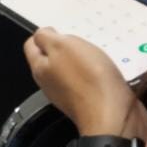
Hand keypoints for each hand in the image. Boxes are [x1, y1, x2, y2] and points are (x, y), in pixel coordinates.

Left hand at [24, 28, 146, 136]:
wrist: (114, 116)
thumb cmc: (89, 78)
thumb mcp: (62, 46)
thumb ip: (47, 37)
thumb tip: (42, 34)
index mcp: (40, 68)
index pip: (32, 45)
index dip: (44, 34)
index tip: (60, 31)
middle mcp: (50, 82)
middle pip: (52, 57)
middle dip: (65, 46)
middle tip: (81, 41)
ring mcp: (69, 93)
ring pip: (72, 68)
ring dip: (84, 59)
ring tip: (97, 53)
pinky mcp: (89, 100)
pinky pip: (89, 80)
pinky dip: (96, 72)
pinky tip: (107, 69)